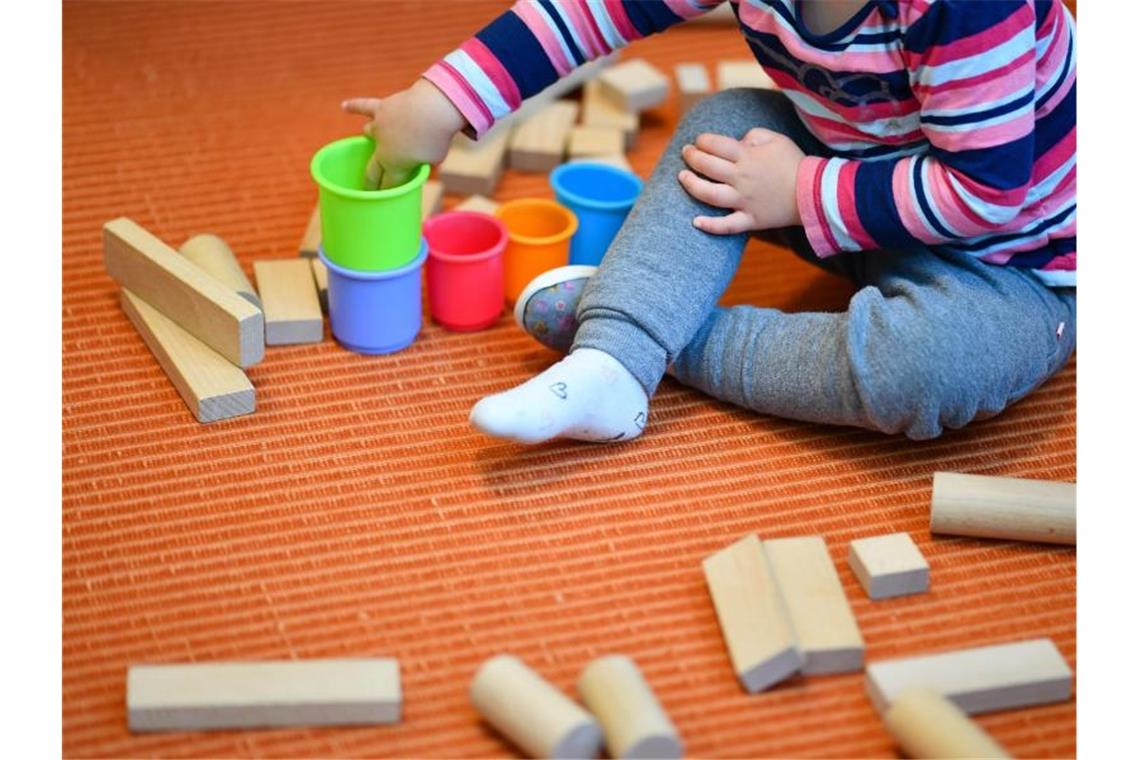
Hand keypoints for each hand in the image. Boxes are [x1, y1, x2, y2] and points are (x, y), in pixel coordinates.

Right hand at [343, 79, 466, 187]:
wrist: (433, 108)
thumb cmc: (437, 136)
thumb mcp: (435, 158)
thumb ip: (424, 161)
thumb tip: (421, 158)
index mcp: (395, 166)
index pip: (387, 185)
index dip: (386, 194)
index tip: (385, 200)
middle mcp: (382, 149)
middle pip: (373, 169)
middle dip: (371, 182)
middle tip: (370, 189)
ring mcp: (379, 127)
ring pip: (368, 133)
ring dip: (369, 137)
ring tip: (368, 137)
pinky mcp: (381, 108)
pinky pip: (364, 107)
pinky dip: (354, 106)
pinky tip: (345, 107)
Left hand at [678, 128, 804, 233]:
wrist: (814, 192)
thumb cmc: (795, 163)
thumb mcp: (777, 139)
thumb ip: (753, 135)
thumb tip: (737, 142)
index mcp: (747, 156)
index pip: (715, 144)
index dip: (702, 140)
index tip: (699, 141)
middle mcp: (741, 178)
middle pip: (707, 166)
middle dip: (692, 157)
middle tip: (686, 153)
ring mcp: (744, 201)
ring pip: (709, 194)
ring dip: (692, 185)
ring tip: (682, 177)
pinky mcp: (750, 220)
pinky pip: (727, 226)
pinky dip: (710, 226)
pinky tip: (696, 222)